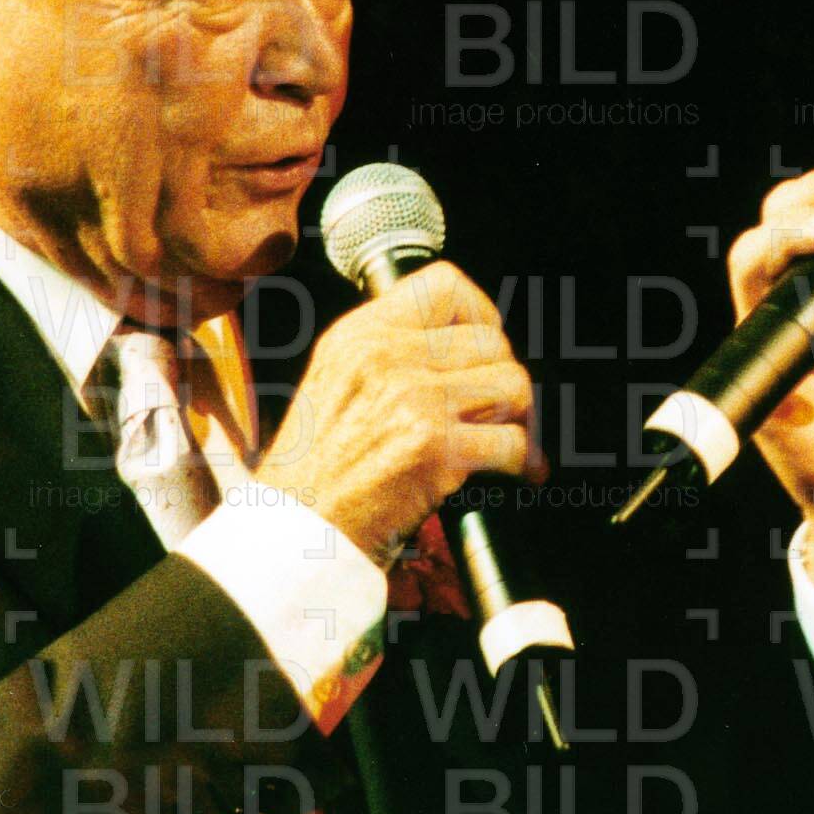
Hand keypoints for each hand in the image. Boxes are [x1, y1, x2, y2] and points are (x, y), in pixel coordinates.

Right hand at [258, 262, 540, 561]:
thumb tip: (469, 338)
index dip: (479, 312)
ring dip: (516, 418)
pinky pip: (512, 440)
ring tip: (497, 438)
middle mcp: (387, 357)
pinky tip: (503, 471)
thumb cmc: (317, 466)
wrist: (296, 528)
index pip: (446, 284)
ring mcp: (413, 400)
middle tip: (494, 411)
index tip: (481, 348)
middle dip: (502, 379)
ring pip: (513, 384)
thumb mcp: (337, 378)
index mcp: (361, 334)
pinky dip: (517, 461)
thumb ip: (391, 349)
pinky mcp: (434, 448)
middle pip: (491, 340)